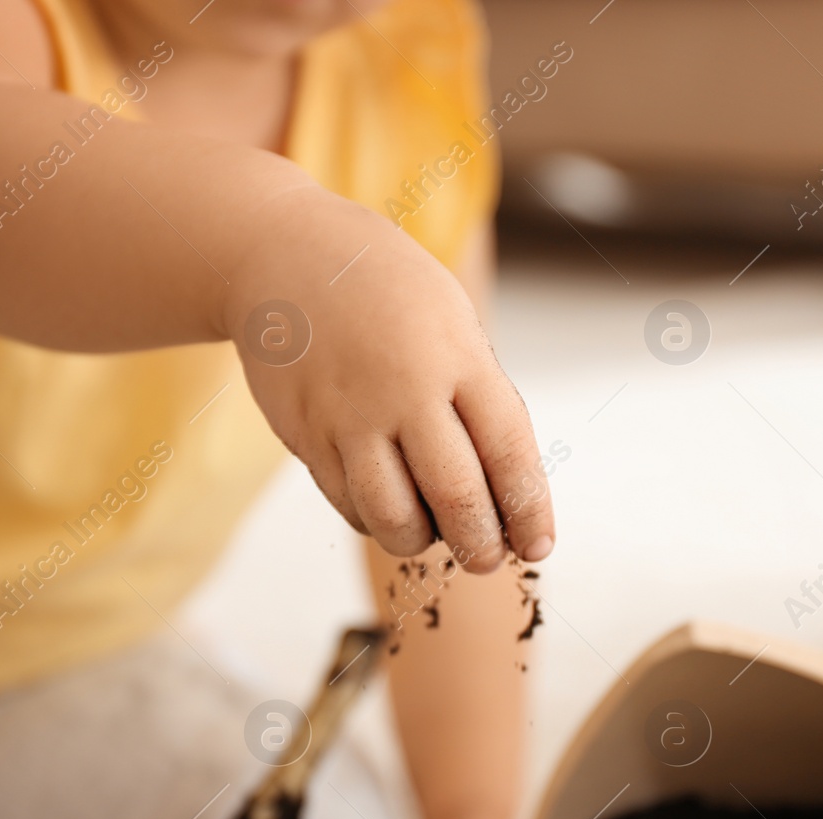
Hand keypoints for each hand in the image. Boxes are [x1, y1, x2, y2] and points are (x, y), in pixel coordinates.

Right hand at [226, 189, 553, 574]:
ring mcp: (349, 416)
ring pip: (394, 518)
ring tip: (433, 531)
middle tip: (488, 559)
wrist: (283, 255)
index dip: (528, 511)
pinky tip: (388, 505)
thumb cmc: (387, 293)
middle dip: (482, 545)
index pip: (509, 454)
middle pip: (457, 498)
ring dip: (422, 541)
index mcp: (457, 356)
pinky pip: (348, 504)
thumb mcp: (451, 321)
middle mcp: (404, 390)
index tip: (538, 546)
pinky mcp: (305, 434)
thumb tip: (505, 490)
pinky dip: (376, 520)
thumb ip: (477, 396)